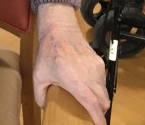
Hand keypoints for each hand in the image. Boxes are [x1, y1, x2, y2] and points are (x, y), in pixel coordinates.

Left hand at [34, 4, 108, 124]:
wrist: (59, 29)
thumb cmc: (48, 51)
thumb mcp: (39, 74)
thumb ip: (39, 93)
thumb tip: (43, 106)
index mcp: (76, 82)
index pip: (93, 105)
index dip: (99, 118)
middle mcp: (89, 76)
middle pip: (103, 101)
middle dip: (100, 111)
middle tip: (93, 115)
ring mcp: (96, 68)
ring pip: (105, 90)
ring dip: (101, 99)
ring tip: (91, 101)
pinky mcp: (99, 61)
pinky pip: (104, 79)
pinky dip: (100, 86)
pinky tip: (90, 86)